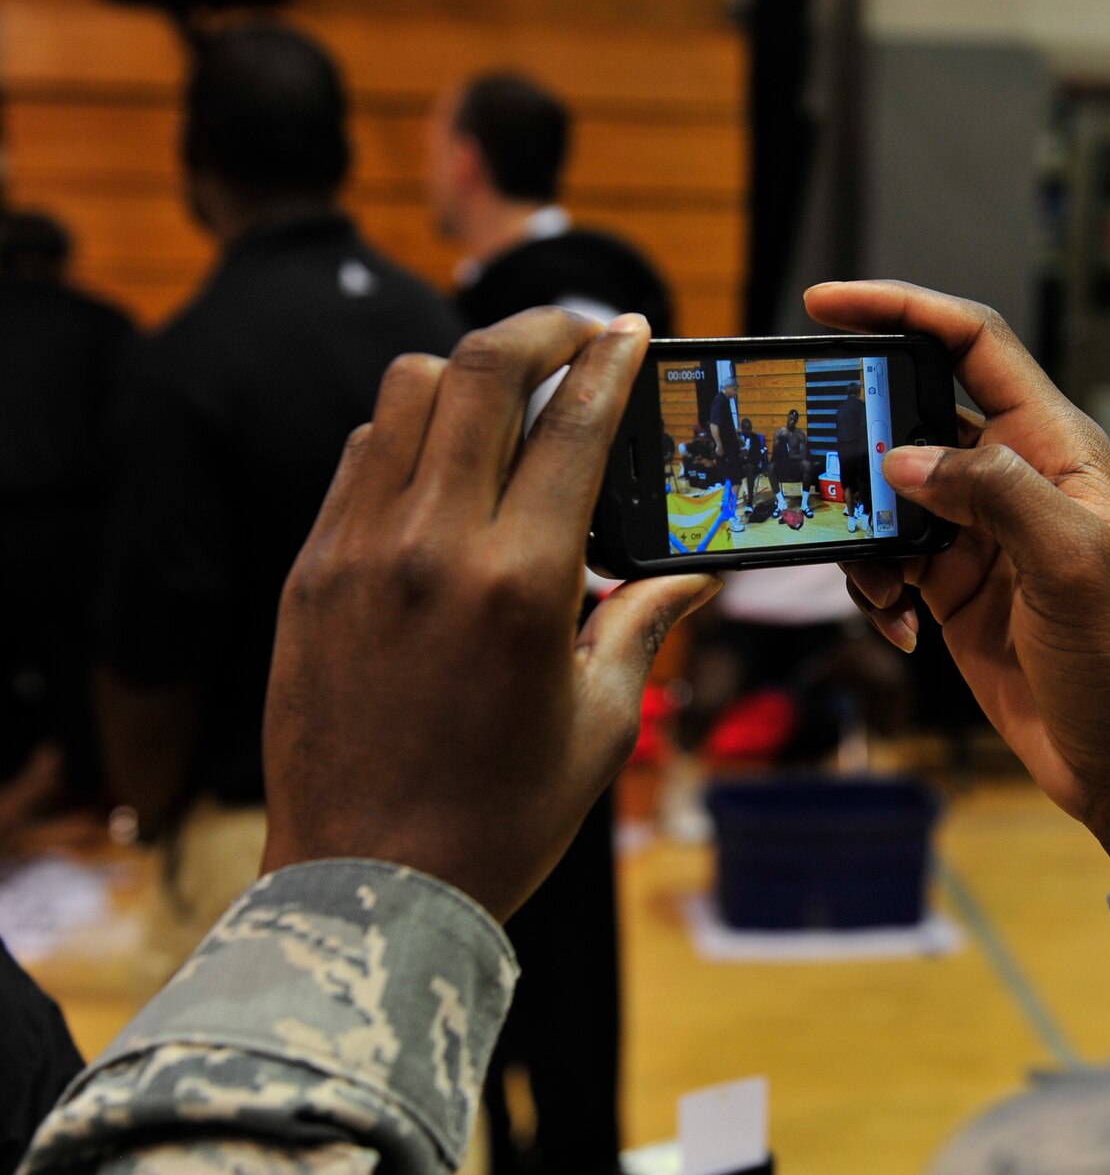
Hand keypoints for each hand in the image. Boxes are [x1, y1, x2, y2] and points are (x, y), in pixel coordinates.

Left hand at [261, 309, 718, 918]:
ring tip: (507, 398)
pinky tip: (443, 467)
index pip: (571, 425)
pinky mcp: (309, 574)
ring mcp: (356, 554)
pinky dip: (406, 434)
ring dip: (465, 375)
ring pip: (404, 396)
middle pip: (478, 372)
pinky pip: (357, 458)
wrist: (369, 883)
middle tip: (575, 330)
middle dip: (538, 328)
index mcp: (521, 585)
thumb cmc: (501, 814)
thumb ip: (646, 622)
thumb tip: (696, 573)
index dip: (610, 361)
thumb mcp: (602, 720)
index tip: (631, 329)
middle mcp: (430, 549)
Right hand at [806, 282, 1109, 878]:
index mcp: (1055, 445)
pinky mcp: (956, 589)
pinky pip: (888, 560)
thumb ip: (992, 494)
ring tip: (885, 586)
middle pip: (914, 414)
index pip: (972, 343)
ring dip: (863, 533)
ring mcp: (981, 534)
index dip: (901, 308)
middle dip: (858, 440)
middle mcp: (1016, 477)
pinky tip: (901, 627)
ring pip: (888, 493)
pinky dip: (874, 587)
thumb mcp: (1071, 564)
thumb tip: (903, 457)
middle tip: (817, 474)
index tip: (825, 302)